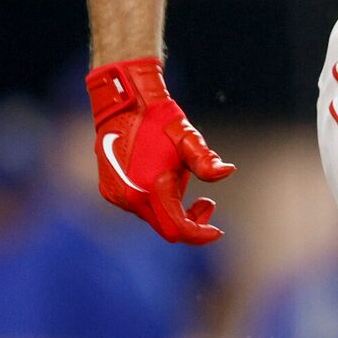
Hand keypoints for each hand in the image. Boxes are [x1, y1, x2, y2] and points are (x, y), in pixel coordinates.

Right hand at [85, 57, 233, 243]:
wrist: (123, 102)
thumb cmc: (158, 119)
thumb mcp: (186, 138)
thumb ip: (205, 160)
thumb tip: (227, 171)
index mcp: (150, 188)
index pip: (178, 228)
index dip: (200, 235)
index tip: (218, 231)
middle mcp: (130, 197)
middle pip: (166, 227)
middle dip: (191, 222)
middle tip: (207, 202)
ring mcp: (117, 195)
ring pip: (153, 217)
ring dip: (173, 209)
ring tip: (183, 180)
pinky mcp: (110, 190)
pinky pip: (139, 207)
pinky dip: (156, 202)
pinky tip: (164, 180)